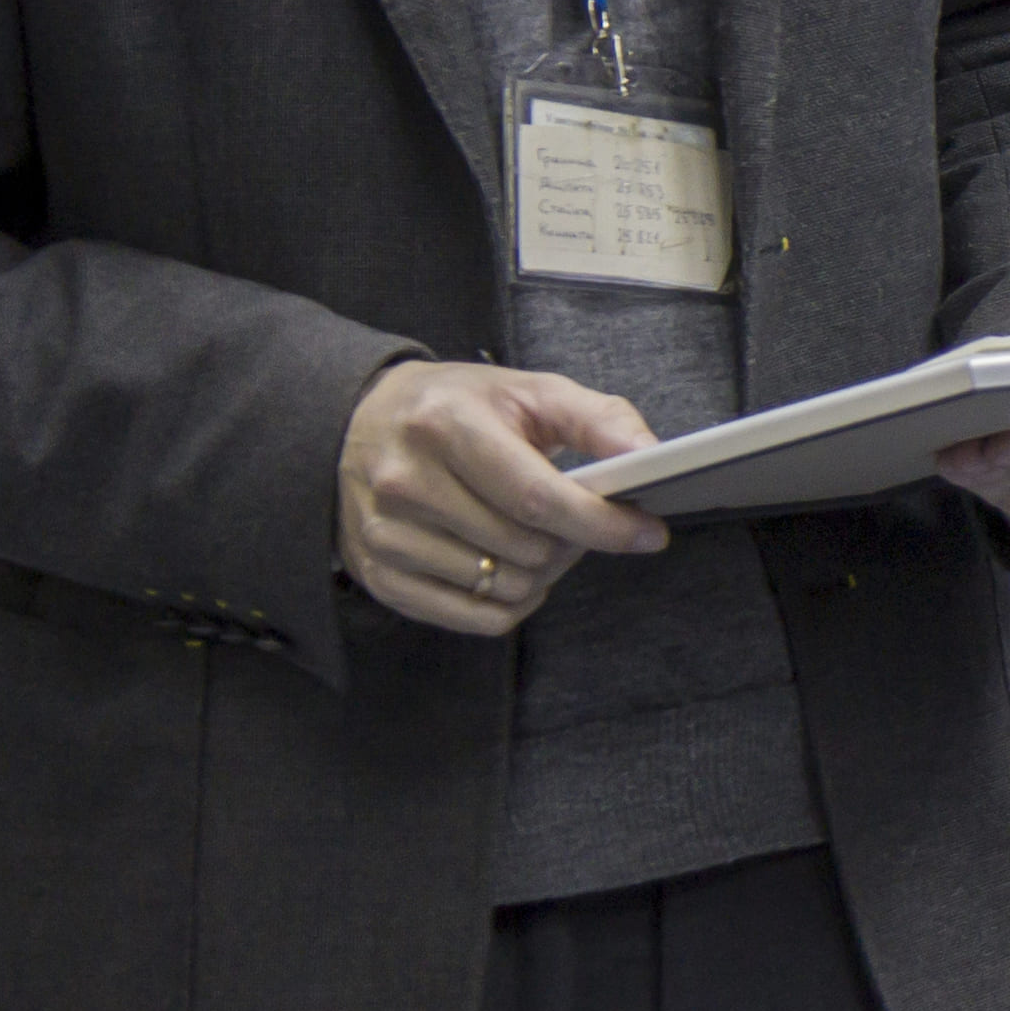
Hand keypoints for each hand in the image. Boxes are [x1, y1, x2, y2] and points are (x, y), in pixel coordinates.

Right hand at [335, 361, 669, 634]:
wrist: (358, 422)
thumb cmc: (457, 407)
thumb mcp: (528, 391)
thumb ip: (598, 419)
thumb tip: (650, 456)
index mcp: (447, 425)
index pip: (537, 497)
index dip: (601, 523)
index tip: (648, 533)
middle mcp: (407, 482)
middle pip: (526, 549)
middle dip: (573, 542)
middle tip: (576, 520)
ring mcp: (386, 535)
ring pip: (504, 588)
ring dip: (544, 573)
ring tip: (539, 537)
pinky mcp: (379, 576)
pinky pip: (475, 619)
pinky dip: (512, 603)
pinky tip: (512, 568)